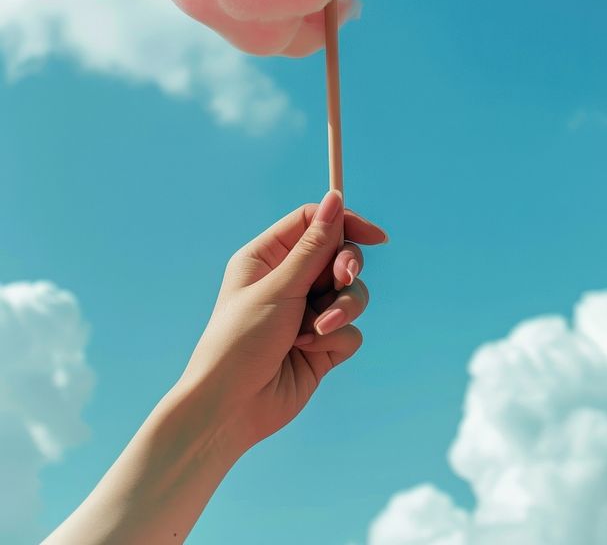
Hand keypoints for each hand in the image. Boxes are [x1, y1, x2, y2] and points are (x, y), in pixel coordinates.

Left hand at [177, 191, 386, 451]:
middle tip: (341, 280)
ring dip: (341, 308)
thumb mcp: (279, 288)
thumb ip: (313, 247)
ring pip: (351, 293)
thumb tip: (335, 199)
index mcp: (267, 257)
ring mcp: (306, 313)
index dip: (344, 224)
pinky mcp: (321, 345)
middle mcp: (289, 280)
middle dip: (346, 269)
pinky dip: (335, 338)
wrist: (230, 408)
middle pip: (339, 256)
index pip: (313, 224)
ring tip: (318, 329)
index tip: (374, 237)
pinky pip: (350, 329)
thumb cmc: (240, 341)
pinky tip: (307, 352)